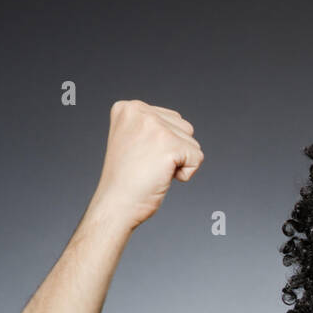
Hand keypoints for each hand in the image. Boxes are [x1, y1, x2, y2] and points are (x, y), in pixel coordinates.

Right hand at [93, 99, 203, 229]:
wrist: (115, 205)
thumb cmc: (125, 180)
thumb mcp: (132, 140)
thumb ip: (152, 127)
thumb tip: (180, 126)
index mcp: (128, 108)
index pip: (171, 119)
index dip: (163, 145)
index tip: (139, 157)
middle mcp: (140, 111)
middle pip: (185, 128)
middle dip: (174, 151)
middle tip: (146, 166)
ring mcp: (154, 126)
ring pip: (192, 143)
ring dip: (180, 162)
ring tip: (153, 171)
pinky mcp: (169, 145)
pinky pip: (197, 158)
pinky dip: (186, 174)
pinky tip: (162, 177)